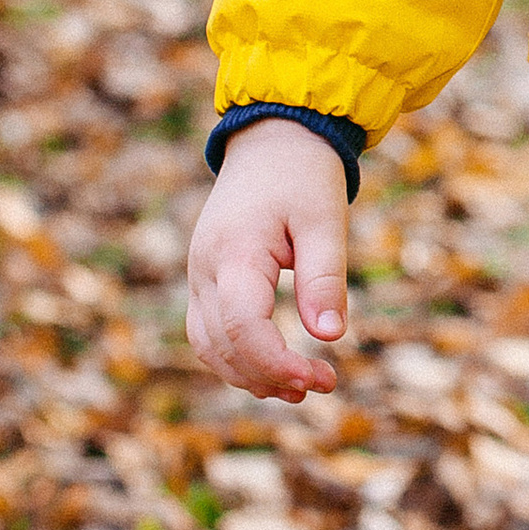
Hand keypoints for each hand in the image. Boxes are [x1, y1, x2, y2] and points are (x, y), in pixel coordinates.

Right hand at [186, 119, 351, 402]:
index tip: (319, 378)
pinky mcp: (204, 279)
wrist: (272, 141)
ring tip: (302, 388)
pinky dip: (237, 358)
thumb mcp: (325, 220)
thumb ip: (325, 278)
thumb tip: (330, 338)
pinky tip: (275, 369)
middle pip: (222, 345)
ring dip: (250, 375)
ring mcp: (198, 275)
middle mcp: (205, 268)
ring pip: (209, 346)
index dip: (277, 363)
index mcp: (235, 252)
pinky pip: (208, 332)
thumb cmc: (303, 177)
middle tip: (325, 384)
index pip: (243, 327)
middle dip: (270, 377)